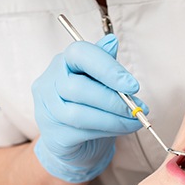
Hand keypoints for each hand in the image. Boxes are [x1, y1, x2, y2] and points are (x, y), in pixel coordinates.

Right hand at [32, 34, 146, 181]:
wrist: (75, 142)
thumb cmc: (89, 105)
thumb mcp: (99, 81)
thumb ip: (105, 63)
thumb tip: (112, 41)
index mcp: (62, 63)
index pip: (79, 54)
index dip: (107, 68)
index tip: (133, 85)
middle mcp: (49, 83)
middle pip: (78, 87)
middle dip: (114, 100)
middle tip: (137, 108)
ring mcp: (47, 111)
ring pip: (80, 114)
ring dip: (114, 119)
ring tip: (134, 120)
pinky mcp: (54, 135)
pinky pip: (82, 133)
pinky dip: (108, 131)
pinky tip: (122, 128)